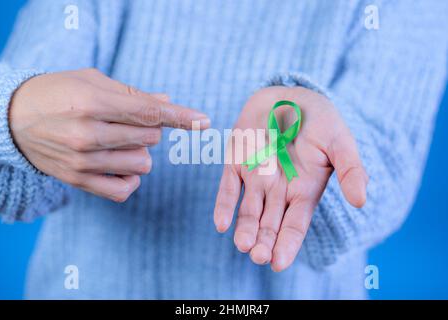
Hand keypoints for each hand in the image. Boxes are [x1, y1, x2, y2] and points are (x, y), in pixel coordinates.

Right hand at [9, 68, 209, 201]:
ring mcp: (82, 161)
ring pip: (142, 164)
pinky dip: (131, 178)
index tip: (204, 121)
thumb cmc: (57, 93)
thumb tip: (168, 103)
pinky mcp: (78, 181)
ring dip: (140, 153)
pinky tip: (120, 165)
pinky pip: (124, 190)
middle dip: (150, 129)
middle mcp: (87, 134)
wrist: (12, 119)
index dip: (181, 117)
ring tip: (121, 143)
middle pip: (149, 138)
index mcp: (92, 102)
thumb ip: (132, 94)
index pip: (148, 112)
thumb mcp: (91, 81)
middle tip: (129, 122)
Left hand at [214, 86, 367, 270]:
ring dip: (245, 230)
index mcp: (303, 191)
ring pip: (248, 211)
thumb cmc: (318, 120)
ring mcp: (255, 178)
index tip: (278, 263)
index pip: (294, 225)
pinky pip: (228, 188)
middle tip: (258, 257)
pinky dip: (224, 205)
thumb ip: (350, 170)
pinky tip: (221, 223)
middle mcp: (278, 191)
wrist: (289, 95)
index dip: (287, 245)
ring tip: (243, 245)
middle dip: (264, 242)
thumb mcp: (339, 142)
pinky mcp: (236, 163)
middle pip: (270, 224)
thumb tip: (361, 201)